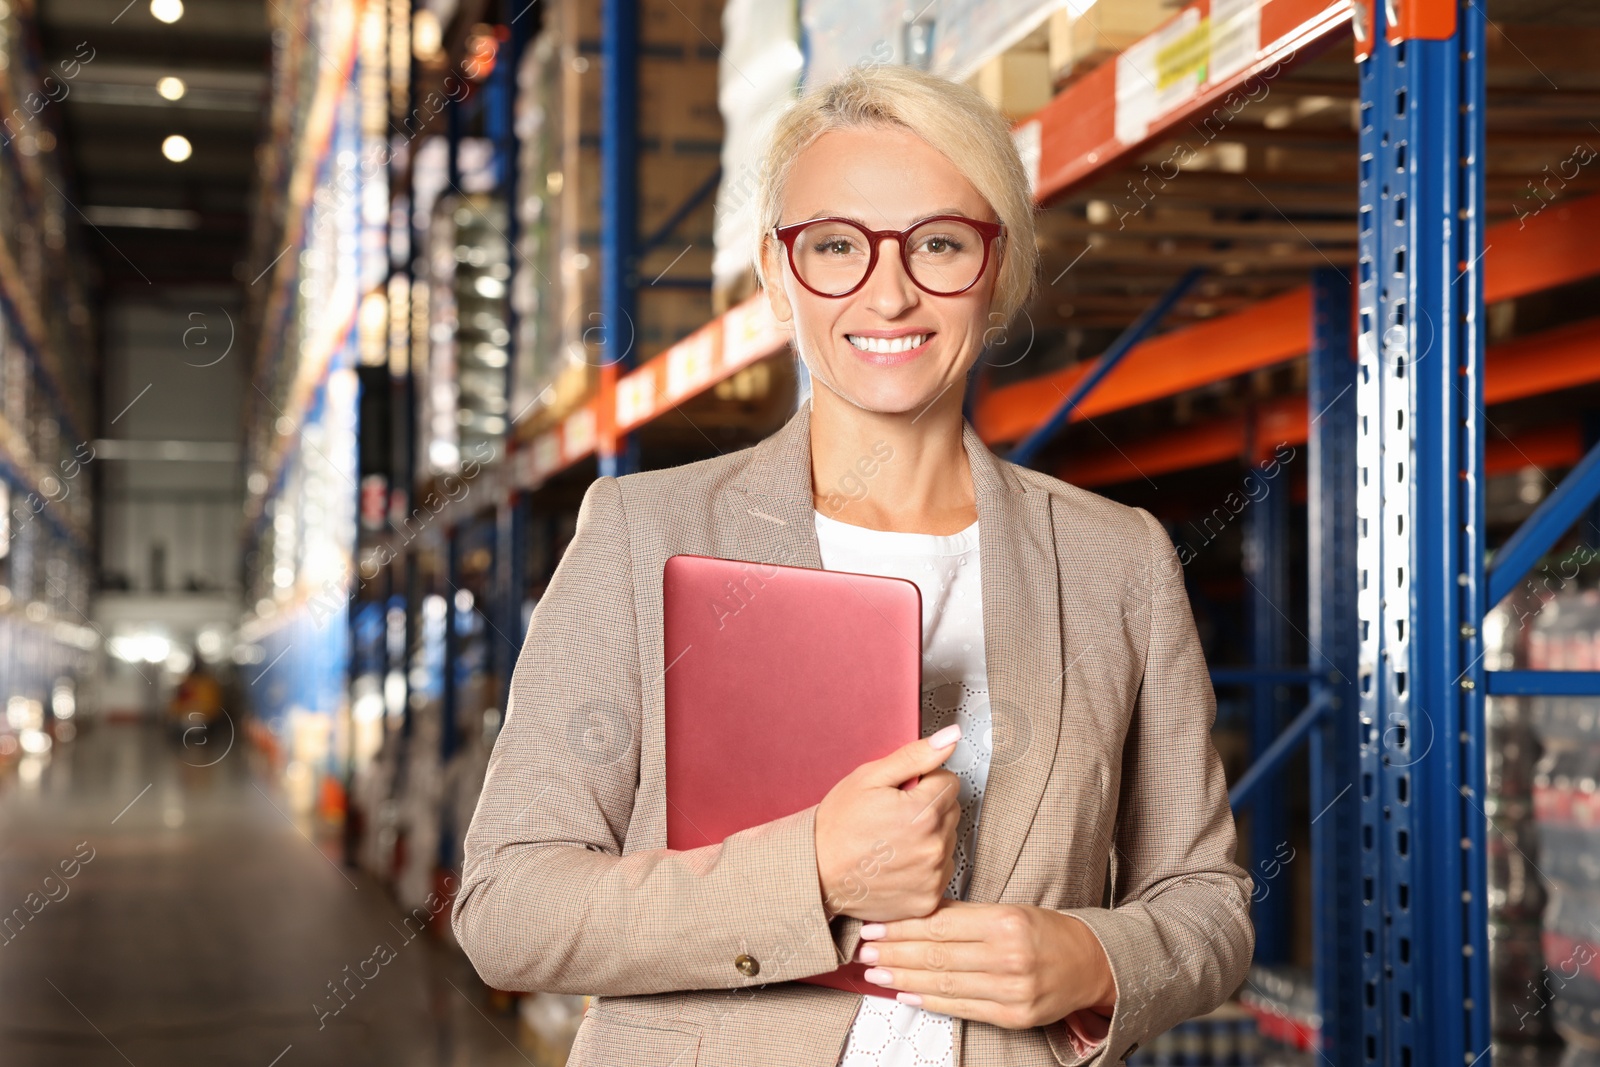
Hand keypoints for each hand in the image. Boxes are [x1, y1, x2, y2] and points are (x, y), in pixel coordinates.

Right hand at [814, 725, 963, 921]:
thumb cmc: (837, 826)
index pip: (949, 782)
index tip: (902, 793)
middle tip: (894, 816)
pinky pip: (941, 872)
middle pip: (951, 812)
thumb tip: (950, 738)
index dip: (924, 782)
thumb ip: (915, 757)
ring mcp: (932, 877)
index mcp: (922, 813)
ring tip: (893, 841)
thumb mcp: (869, 778)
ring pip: (947, 841)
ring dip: (928, 837)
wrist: (815, 873)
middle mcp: (933, 847)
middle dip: (929, 808)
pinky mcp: (927, 900)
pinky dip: (925, 867)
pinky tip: (899, 863)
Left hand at [852, 899, 1115, 1029]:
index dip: (902, 928)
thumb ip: (966, 916)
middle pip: (938, 955)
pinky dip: (930, 1001)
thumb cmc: (1046, 932)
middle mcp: (1010, 957)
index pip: (940, 925)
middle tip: (864, 952)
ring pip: (945, 984)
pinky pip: (963, 1008)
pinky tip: (907, 993)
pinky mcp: (1015, 1016)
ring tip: (876, 973)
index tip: (874, 926)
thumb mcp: (1010, 910)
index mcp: (1007, 921)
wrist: (1092, 964)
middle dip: (894, 954)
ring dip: (904, 978)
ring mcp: (1013, 990)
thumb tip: (916, 916)